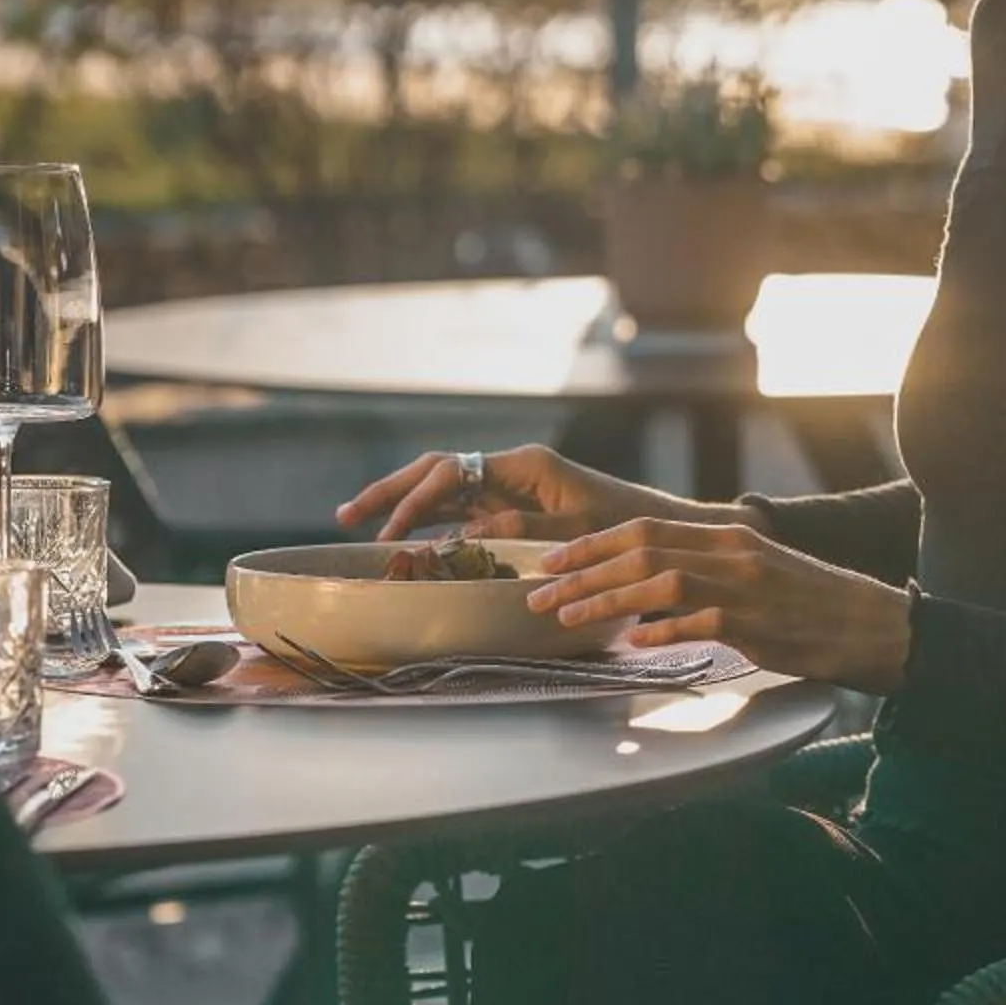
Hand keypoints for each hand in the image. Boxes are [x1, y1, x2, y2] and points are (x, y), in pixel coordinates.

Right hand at [337, 442, 748, 547]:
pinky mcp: (513, 509)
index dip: (417, 500)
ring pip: (443, 490)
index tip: (392, 531)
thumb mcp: (578, 532)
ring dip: (403, 505)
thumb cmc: (626, 528)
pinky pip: (461, 511)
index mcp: (525, 465)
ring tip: (359, 523)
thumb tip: (471, 534)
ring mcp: (509, 489)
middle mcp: (511, 470)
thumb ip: (525, 531)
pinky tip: (405, 539)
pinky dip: (430, 523)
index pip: (453, 473)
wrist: (658, 533)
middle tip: (347, 514)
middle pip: (436, 472)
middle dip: (391, 491)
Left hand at [524, 517, 910, 693]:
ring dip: (606, 600)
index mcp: (724, 536)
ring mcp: (744, 587)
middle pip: (641, 552)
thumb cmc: (806, 604)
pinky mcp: (758, 624)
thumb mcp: (752, 571)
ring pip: (660, 583)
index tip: (551, 559)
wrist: (866, 622)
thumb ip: (704, 571)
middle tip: (540, 591)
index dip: (591, 544)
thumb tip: (645, 588)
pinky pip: (700, 624)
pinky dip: (662, 631)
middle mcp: (729, 553)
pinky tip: (633, 642)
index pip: (643, 529)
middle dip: (583, 572)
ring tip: (566, 617)